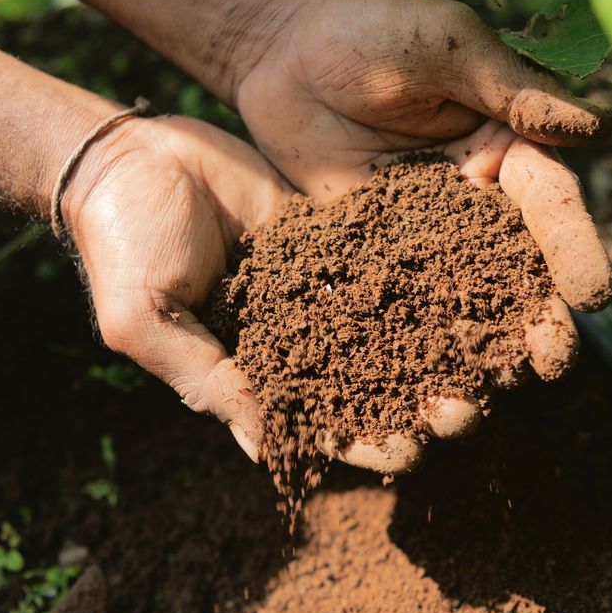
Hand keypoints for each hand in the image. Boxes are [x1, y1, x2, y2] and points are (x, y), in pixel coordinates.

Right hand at [60, 114, 465, 473]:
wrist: (131, 156)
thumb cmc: (125, 245)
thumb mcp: (148, 321)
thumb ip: (207, 380)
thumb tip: (267, 450)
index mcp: (247, 374)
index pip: (313, 423)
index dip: (359, 443)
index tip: (405, 457)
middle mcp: (290, 339)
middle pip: (364, 381)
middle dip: (414, 402)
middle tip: (465, 411)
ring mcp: (313, 289)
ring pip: (384, 326)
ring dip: (432, 347)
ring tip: (486, 361)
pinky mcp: (329, 240)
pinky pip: (378, 263)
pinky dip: (421, 277)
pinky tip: (467, 283)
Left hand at [232, 0, 611, 467]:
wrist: (280, 51)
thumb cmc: (368, 31)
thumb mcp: (442, 48)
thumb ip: (507, 90)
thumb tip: (592, 127)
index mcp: (508, 146)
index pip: (551, 204)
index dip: (574, 250)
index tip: (593, 297)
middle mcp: (475, 199)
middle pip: (515, 267)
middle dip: (536, 317)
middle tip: (550, 365)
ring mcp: (423, 233)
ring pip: (460, 296)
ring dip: (475, 345)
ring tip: (485, 391)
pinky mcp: (372, 253)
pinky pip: (395, 299)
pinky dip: (406, 338)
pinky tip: (411, 378)